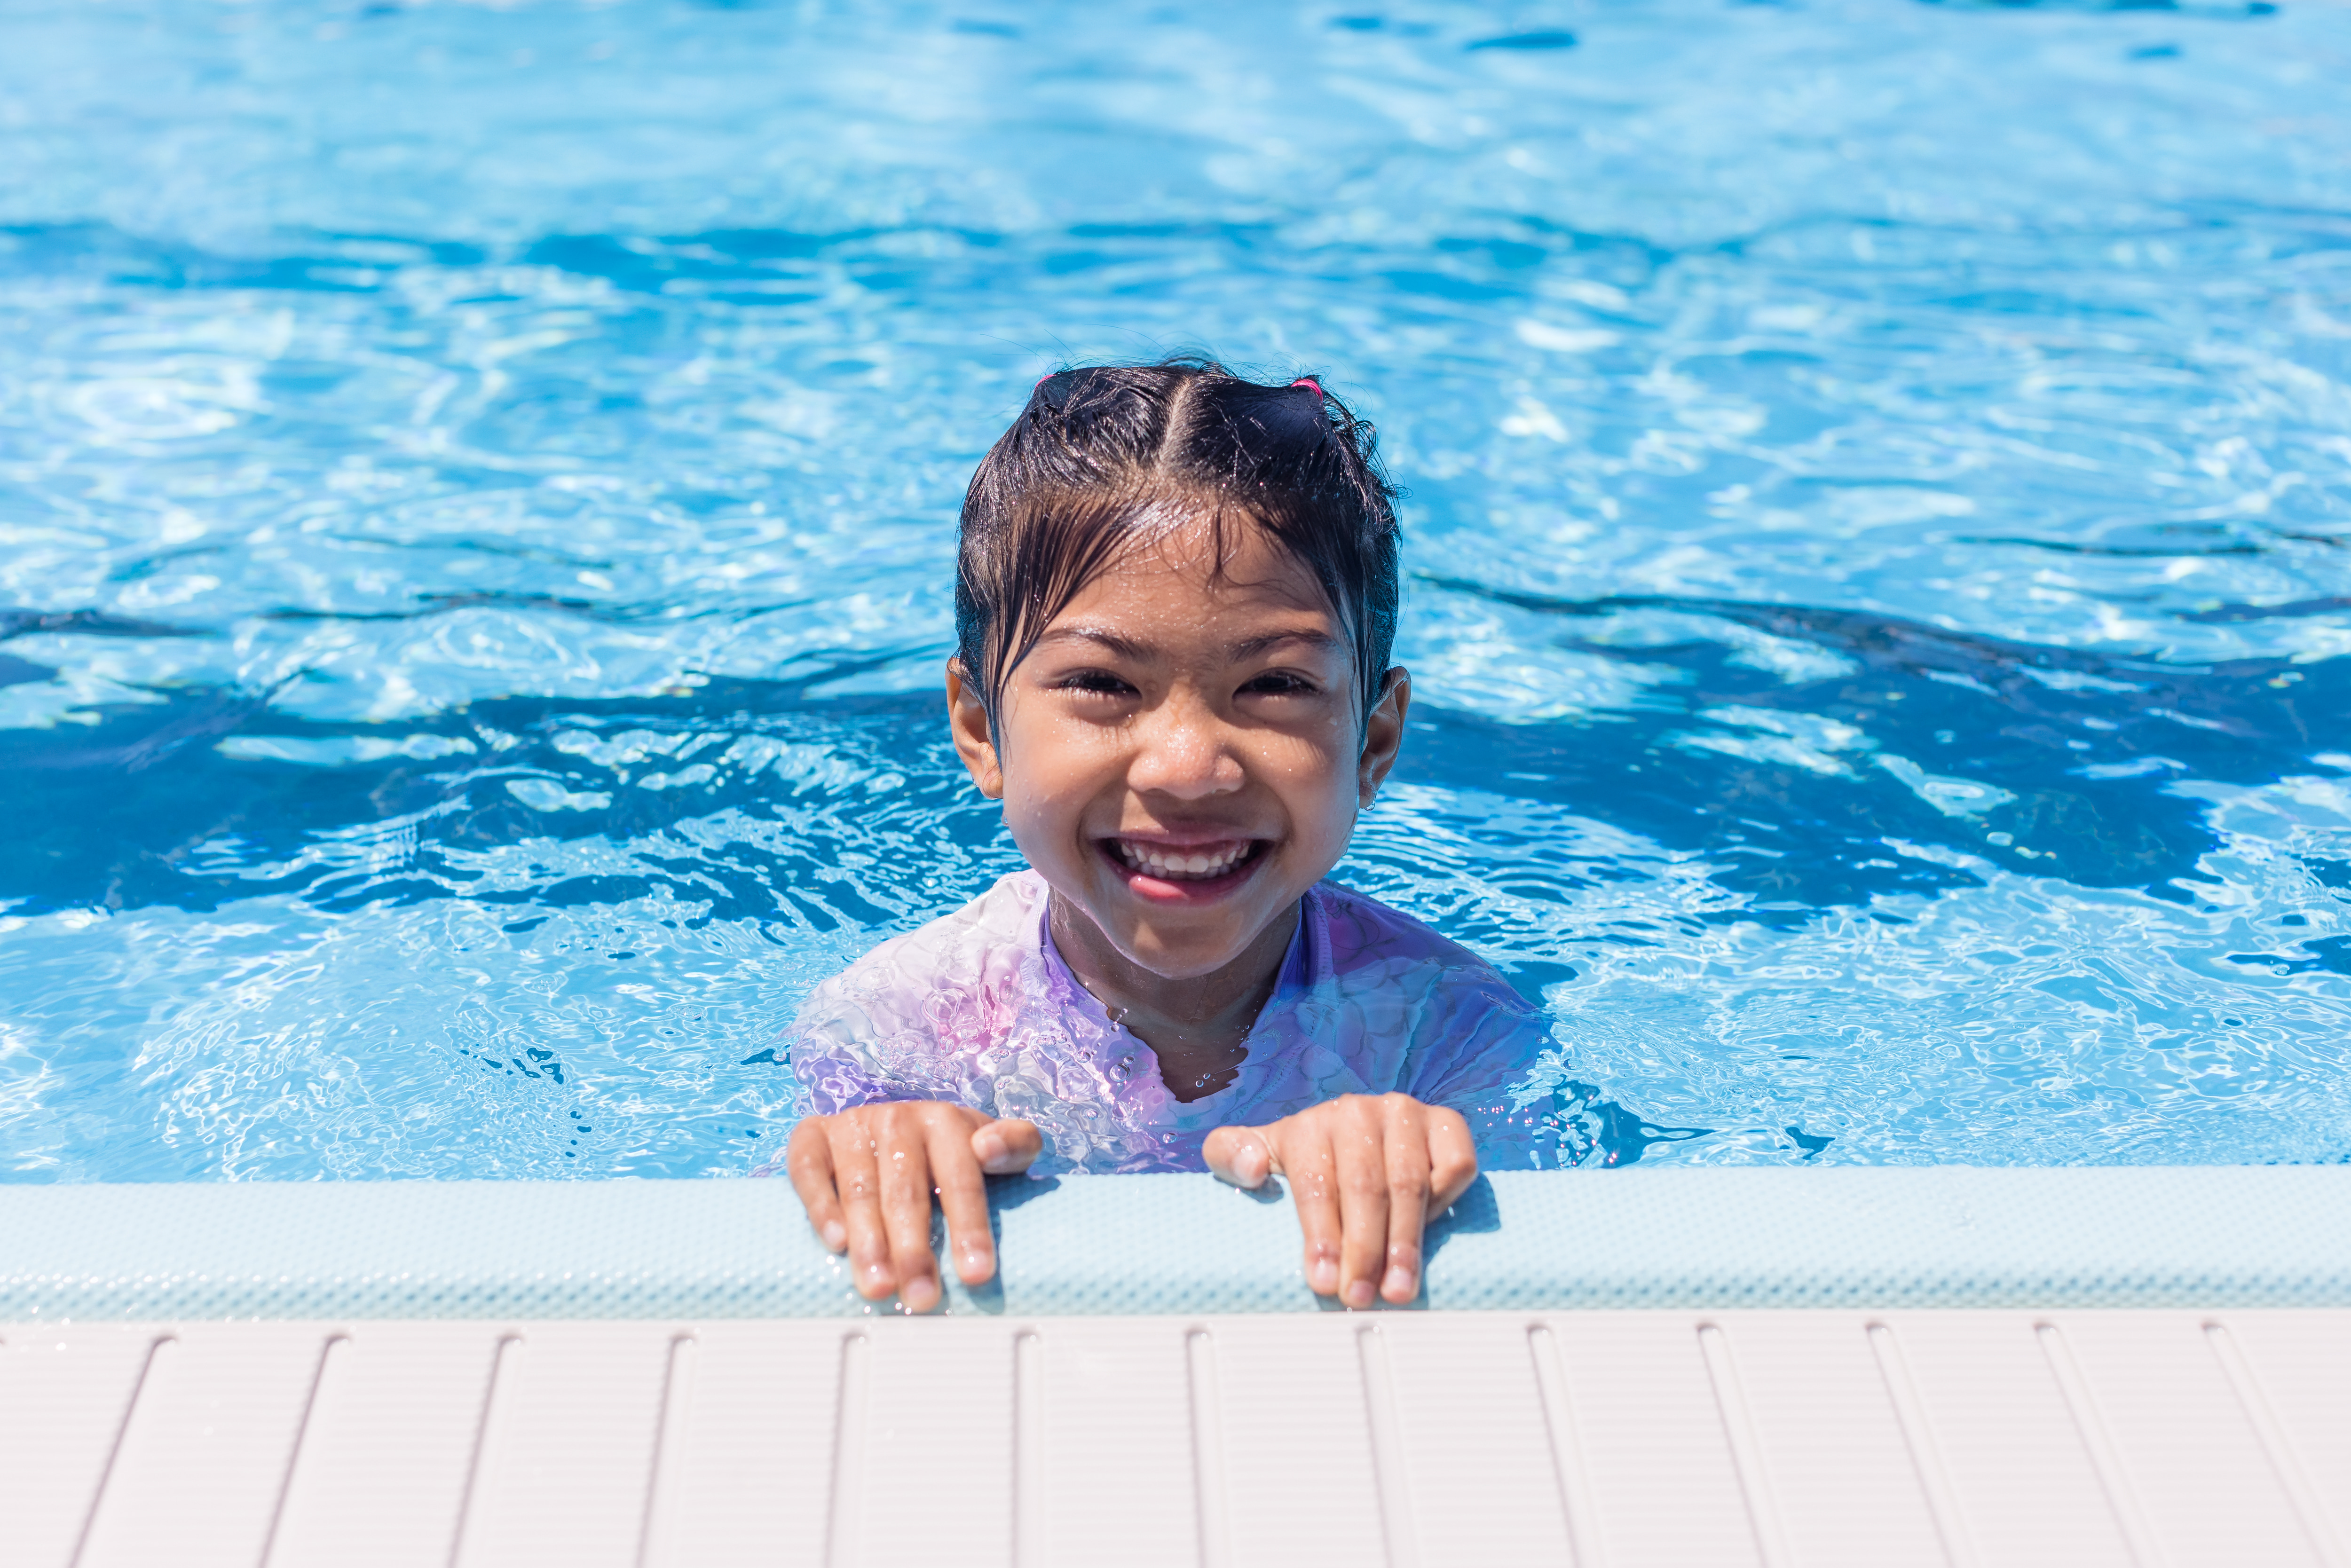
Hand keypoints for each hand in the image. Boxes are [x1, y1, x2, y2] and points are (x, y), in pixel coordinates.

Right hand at [785, 1102, 1042, 1311]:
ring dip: (869, 1241)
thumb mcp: (994, 1145)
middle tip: (921, 1297)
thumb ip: (1016, 1144)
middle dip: (914, 1248)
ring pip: (860, 1187)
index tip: (977, 1275)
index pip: (961, 1177)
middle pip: (907, 1190)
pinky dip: (820, 1205)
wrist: (888, 1126)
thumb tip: (991, 1148)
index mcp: (945, 1122)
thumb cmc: (950, 1152)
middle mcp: (897, 1119)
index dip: (970, 1225)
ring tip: (880, 1287)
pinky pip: (809, 1169)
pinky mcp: (812, 1136)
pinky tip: (836, 1243)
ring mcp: (852, 1126)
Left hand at [1203, 1093, 1476, 1308]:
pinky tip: (1428, 1235)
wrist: (1346, 1139)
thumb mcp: (1254, 1157)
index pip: (1316, 1182)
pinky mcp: (1446, 1122)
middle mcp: (1360, 1111)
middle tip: (1361, 1296)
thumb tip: (1252, 1169)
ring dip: (1405, 1240)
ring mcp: (1406, 1113)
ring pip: (1411, 1181)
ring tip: (1398, 1289)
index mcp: (1311, 1124)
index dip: (1321, 1236)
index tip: (1324, 1283)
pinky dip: (1445, 1200)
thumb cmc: (1299, 1164)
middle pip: (1366, 1186)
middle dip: (1363, 1248)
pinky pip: (1455, 1164)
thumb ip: (1229, 1157)